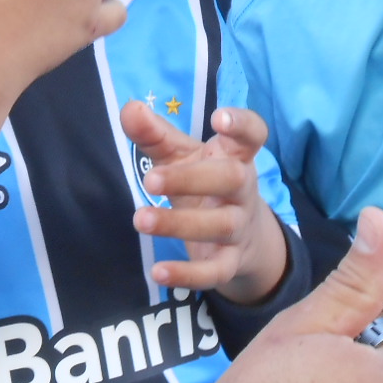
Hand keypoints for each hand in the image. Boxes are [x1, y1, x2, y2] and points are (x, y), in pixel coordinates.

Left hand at [123, 101, 288, 303]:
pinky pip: (215, 271)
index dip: (242, 123)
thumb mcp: (180, 155)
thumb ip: (155, 133)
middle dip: (191, 179)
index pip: (253, 134)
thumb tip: (129, 108)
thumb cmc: (205, 182)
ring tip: (140, 219)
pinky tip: (158, 272)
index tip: (219, 118)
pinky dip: (188, 274)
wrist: (243, 237)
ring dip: (179, 224)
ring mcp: (239, 227)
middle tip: (150, 180)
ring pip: (219, 225)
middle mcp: (243, 189)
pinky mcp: (230, 262)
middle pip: (231, 179)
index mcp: (235, 155)